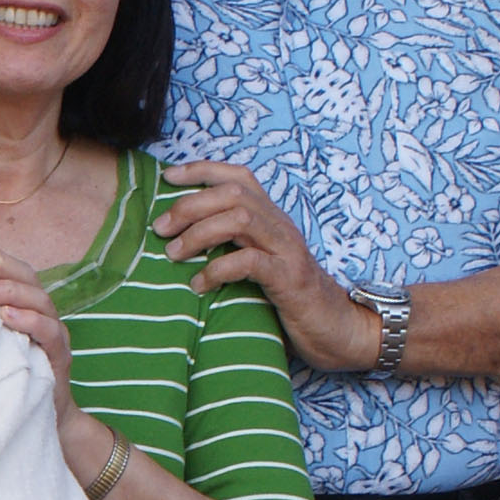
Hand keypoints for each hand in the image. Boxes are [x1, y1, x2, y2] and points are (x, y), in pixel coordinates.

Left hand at [0, 241, 104, 454]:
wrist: (42, 419)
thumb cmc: (6, 375)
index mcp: (22, 302)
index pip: (7, 267)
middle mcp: (40, 311)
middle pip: (24, 276)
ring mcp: (52, 332)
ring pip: (38, 300)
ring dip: (8, 290)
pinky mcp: (59, 356)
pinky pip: (49, 332)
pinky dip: (29, 321)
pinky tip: (6, 317)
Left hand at [156, 161, 382, 372]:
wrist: (338, 330)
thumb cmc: (290, 301)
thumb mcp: (258, 266)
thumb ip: (232, 247)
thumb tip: (179, 242)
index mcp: (272, 219)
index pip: (238, 177)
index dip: (202, 170)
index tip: (167, 177)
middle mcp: (280, 226)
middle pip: (233, 194)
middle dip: (189, 205)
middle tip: (160, 229)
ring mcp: (287, 250)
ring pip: (240, 219)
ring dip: (199, 233)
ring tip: (173, 253)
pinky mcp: (289, 279)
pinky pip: (249, 261)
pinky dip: (217, 269)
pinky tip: (199, 284)